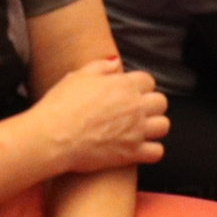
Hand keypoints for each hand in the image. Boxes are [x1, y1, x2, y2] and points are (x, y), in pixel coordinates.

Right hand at [35, 56, 168, 171]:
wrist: (52, 137)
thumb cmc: (60, 105)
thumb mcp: (77, 76)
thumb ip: (101, 67)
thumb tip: (116, 63)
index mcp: (124, 85)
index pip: (149, 81)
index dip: (140, 86)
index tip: (130, 92)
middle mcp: (135, 106)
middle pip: (161, 102)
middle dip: (151, 105)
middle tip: (136, 111)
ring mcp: (136, 131)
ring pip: (163, 126)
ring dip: (154, 127)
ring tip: (140, 130)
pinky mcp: (132, 153)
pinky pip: (157, 152)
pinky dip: (151, 151)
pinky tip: (139, 149)